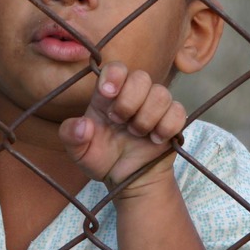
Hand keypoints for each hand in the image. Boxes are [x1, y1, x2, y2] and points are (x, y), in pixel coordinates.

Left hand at [59, 62, 186, 192]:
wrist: (127, 181)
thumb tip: (83, 125)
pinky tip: (155, 139)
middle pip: (141, 76)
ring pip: (161, 93)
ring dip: (147, 116)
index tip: (108, 93)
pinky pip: (178, 111)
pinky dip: (167, 126)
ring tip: (136, 133)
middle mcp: (132, 96)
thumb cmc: (101, 160)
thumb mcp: (77, 152)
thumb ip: (70, 136)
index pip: (116, 68)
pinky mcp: (171, 121)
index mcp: (107, 97)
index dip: (114, 75)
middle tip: (120, 121)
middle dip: (130, 100)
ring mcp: (153, 107)